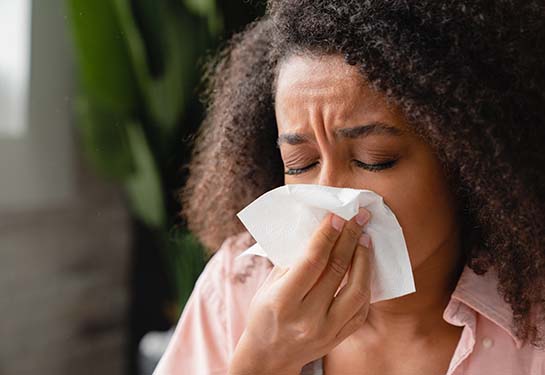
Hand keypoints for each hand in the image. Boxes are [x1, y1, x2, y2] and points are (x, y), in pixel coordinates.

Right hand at [228, 208, 372, 374]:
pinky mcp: (339, 337)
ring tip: (364, 238)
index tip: (337, 215)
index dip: (327, 235)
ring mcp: (327, 330)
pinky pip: (361, 308)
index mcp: (283, 301)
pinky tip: (364, 266)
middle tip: (358, 217)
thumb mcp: (268, 286)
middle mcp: (307, 318)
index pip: (312, 261)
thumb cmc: (264, 314)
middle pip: (336, 270)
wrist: (269, 356)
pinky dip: (366, 283)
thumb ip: (291, 261)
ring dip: (364, 259)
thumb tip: (317, 230)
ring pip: (357, 289)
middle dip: (349, 238)